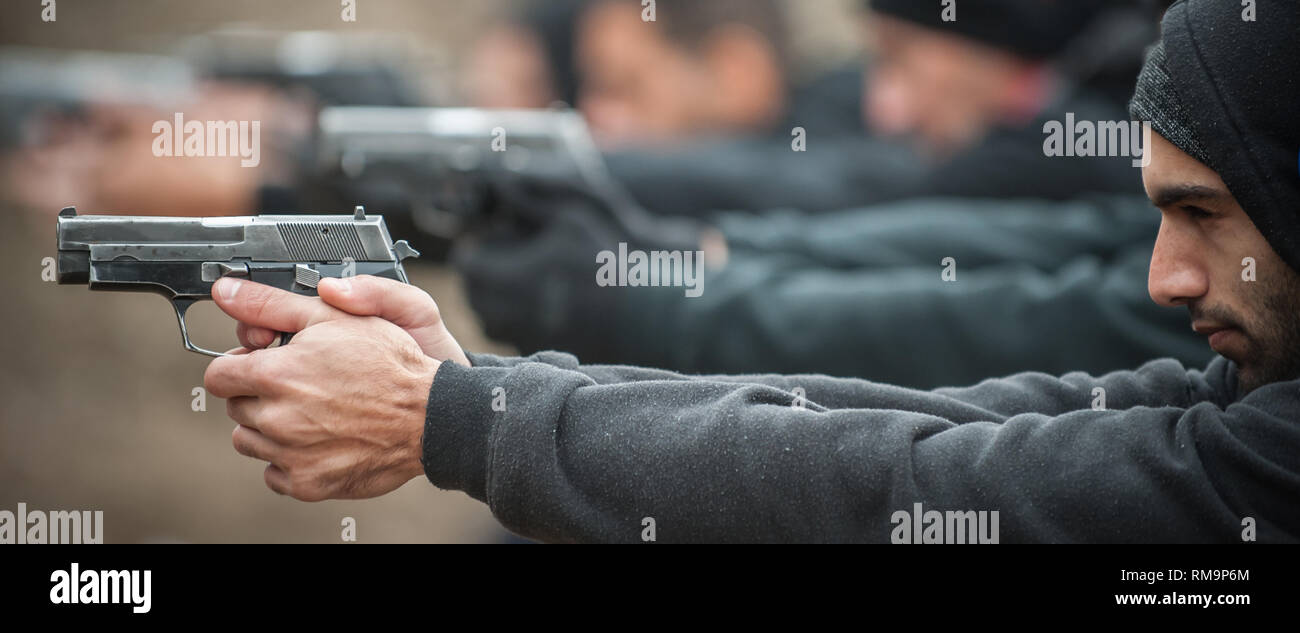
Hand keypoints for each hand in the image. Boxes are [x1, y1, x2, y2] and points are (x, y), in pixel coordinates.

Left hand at [205, 278, 438, 500]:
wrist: (430, 416)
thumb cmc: (389, 363)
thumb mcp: (331, 317)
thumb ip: (270, 304)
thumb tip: (227, 292)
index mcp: (275, 375)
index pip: (218, 375)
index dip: (240, 365)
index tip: (261, 365)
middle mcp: (276, 418)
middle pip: (235, 408)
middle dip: (258, 395)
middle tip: (298, 386)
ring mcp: (290, 455)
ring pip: (250, 442)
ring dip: (270, 428)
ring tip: (310, 413)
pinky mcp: (307, 483)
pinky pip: (275, 473)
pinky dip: (290, 459)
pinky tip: (319, 440)